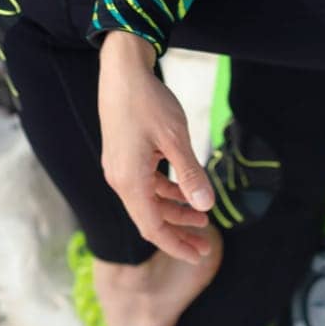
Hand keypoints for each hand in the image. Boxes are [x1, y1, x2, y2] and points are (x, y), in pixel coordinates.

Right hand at [97, 33, 216, 263]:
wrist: (122, 71)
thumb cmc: (149, 101)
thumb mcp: (175, 138)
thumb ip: (190, 174)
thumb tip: (206, 206)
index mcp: (130, 180)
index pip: (153, 228)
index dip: (177, 245)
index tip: (200, 255)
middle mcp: (119, 179)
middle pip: (149, 219)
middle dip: (178, 232)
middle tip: (206, 242)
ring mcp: (118, 168)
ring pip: (147, 202)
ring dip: (173, 210)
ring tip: (202, 215)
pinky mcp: (121, 157)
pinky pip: (143, 185)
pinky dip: (164, 192)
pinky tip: (183, 187)